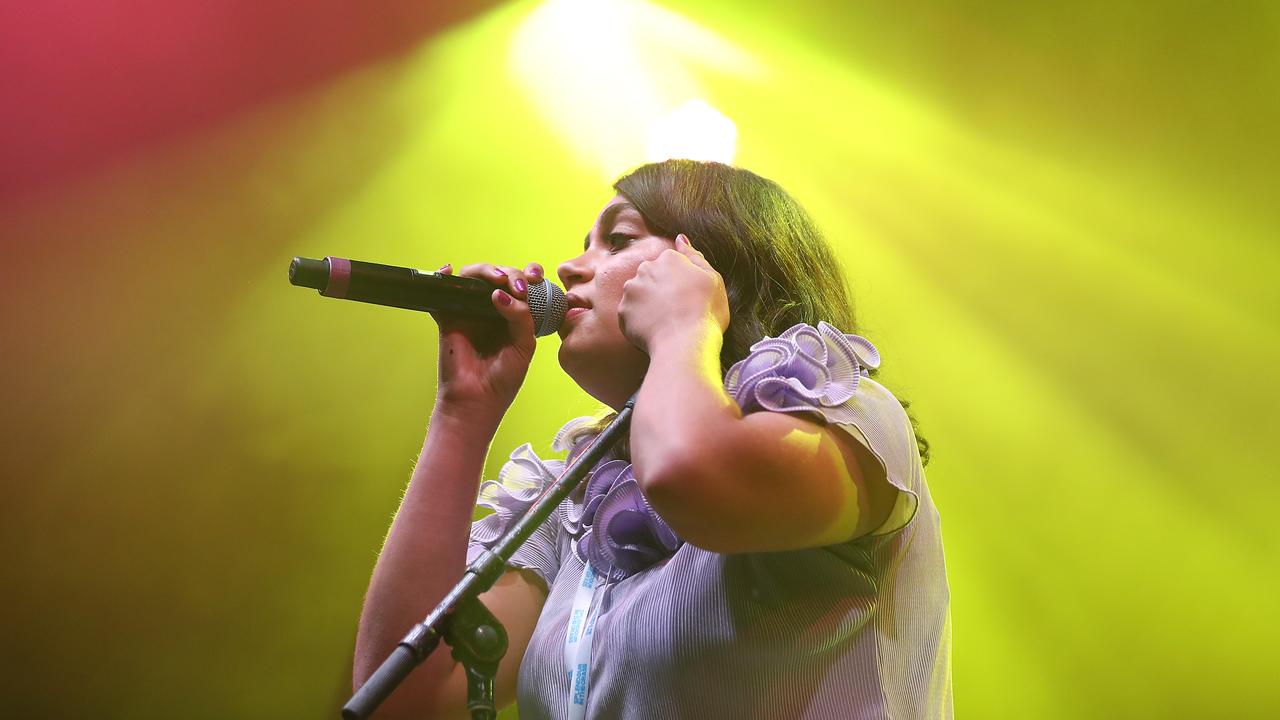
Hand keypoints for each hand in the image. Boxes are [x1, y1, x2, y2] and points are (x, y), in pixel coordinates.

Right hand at [431, 261, 543, 419]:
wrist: (478, 400)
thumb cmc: (503, 378)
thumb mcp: (524, 344)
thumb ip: (521, 316)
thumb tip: (501, 293)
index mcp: (513, 315)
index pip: (521, 284)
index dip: (528, 274)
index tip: (536, 277)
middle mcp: (491, 309)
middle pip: (499, 276)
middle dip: (511, 273)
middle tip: (518, 287)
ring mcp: (469, 311)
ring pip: (473, 277)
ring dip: (485, 270)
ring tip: (497, 280)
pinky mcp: (449, 317)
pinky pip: (443, 292)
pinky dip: (443, 277)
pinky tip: (449, 271)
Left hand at [618, 234, 729, 354]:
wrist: (685, 343)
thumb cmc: (706, 311)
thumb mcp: (713, 278)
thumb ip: (695, 256)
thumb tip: (680, 238)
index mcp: (668, 258)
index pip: (670, 265)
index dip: (680, 283)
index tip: (688, 298)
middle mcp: (645, 269)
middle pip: (651, 277)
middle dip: (660, 290)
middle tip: (676, 311)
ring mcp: (631, 291)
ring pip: (639, 295)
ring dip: (648, 305)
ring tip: (665, 322)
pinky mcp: (622, 312)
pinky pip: (630, 315)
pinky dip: (640, 322)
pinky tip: (654, 331)